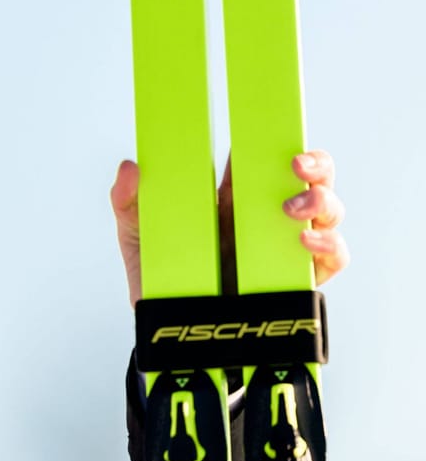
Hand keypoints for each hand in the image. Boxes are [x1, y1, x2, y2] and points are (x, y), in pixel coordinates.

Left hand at [110, 149, 347, 306]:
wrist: (166, 333)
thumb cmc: (158, 278)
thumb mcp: (137, 235)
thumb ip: (128, 201)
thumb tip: (129, 166)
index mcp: (234, 198)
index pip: (268, 159)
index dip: (280, 140)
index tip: (276, 127)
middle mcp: (266, 218)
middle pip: (311, 179)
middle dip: (316, 165)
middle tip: (298, 166)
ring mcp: (285, 248)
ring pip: (328, 212)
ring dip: (322, 202)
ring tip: (294, 209)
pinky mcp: (297, 282)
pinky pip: (331, 259)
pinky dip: (328, 246)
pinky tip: (306, 241)